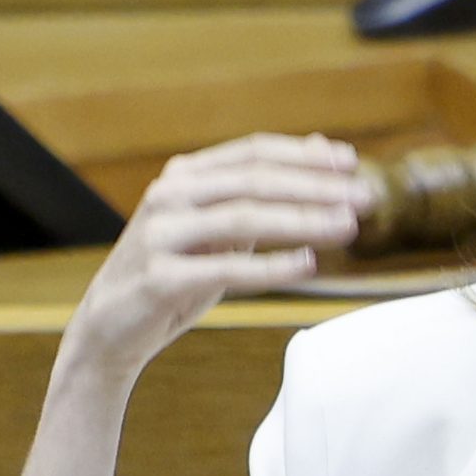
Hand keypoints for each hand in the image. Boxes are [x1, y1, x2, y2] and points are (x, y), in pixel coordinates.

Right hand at [60, 132, 370, 385]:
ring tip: (347, 228)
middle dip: (315, 188)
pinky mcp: (159, 278)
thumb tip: (323, 147)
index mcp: (184, 176)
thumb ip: (263, 191)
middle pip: (254, 181)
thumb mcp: (219, 228)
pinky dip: (272, 265)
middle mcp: (169, 196)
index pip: (253, 152)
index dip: (304, 156)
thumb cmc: (175, 274)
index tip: (351, 163)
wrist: (111, 328)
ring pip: (245, 218)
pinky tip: (309, 264)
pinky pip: (227, 268)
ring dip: (303, 221)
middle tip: (365, 198)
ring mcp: (161, 234)